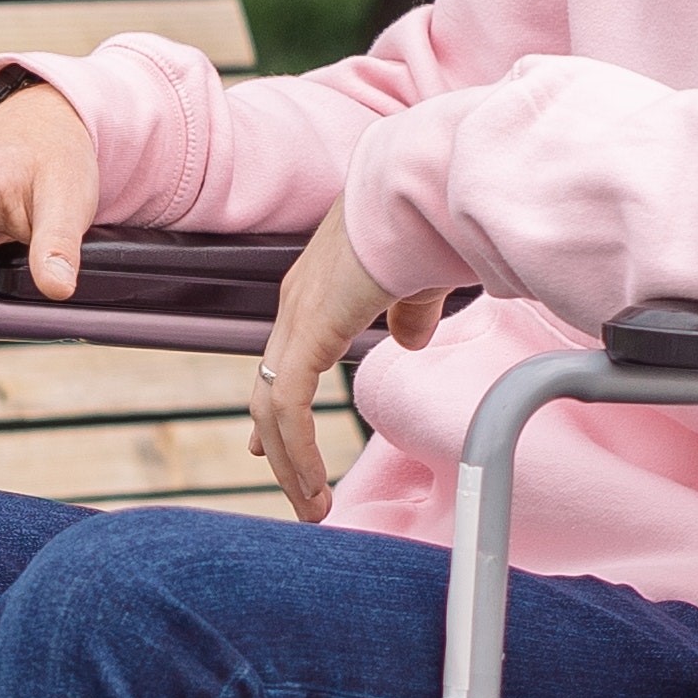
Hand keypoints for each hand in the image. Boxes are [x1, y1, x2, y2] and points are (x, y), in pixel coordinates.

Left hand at [247, 208, 449, 522]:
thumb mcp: (417, 282)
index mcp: (318, 288)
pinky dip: (297, 451)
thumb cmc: (427, 224)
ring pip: (274, 408)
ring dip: (292, 464)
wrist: (421, 191)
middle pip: (271, 389)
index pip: (284, 358)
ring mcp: (297, 316)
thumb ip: (408, 313)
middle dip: (280, 447)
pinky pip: (290, 406)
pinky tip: (313, 483)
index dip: (278, 407)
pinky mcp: (308, 331)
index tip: (270, 446)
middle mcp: (296, 303)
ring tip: (313, 505)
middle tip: (298, 493)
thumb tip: (409, 340)